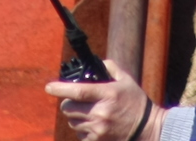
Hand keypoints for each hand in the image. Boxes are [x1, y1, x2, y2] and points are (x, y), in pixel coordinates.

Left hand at [46, 60, 161, 140]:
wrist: (146, 128)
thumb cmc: (136, 102)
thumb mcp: (126, 80)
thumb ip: (110, 67)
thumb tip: (96, 62)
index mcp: (107, 94)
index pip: (78, 91)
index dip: (60, 89)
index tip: (49, 87)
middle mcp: (100, 112)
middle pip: (69, 108)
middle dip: (68, 103)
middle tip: (73, 100)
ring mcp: (98, 128)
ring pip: (72, 121)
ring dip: (75, 116)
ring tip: (87, 112)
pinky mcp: (97, 140)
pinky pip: (79, 133)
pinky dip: (82, 128)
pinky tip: (92, 123)